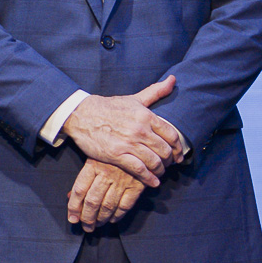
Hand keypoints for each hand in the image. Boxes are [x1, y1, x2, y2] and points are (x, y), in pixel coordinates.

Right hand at [63, 77, 184, 186]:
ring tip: (160, 173)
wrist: (82, 114)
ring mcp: (129, 143)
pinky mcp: (117, 155)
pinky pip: (139, 169)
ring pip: (154, 161)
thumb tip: (173, 80)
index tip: (178, 155)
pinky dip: (148, 178)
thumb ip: (156, 92)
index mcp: (147, 116)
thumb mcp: (135, 98)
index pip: (172, 135)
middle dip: (170, 160)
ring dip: (160, 170)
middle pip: (165, 150)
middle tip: (169, 166)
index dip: (178, 147)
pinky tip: (153, 183)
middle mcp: (141, 130)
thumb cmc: (110, 107)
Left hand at [66, 159, 145, 230]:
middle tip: (86, 227)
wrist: (139, 144)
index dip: (74, 207)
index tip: (73, 219)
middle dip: (87, 218)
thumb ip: (84, 178)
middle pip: (93, 201)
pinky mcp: (137, 184)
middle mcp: (107, 173)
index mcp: (93, 165)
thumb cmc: (113, 152)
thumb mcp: (95, 158)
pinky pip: (125, 205)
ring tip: (98, 224)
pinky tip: (113, 219)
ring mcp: (123, 179)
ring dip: (102, 219)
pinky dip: (118, 215)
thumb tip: (70, 196)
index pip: (80, 190)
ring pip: (108, 205)